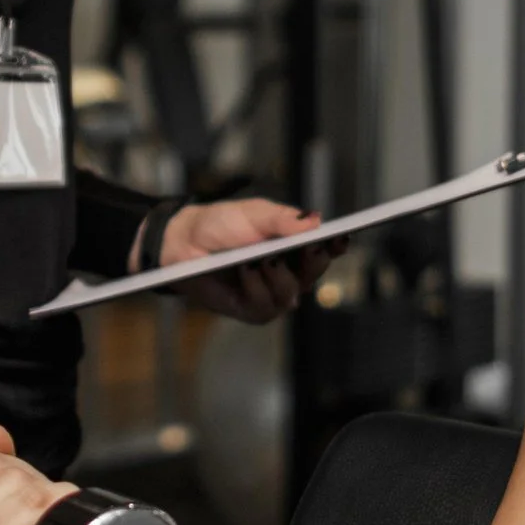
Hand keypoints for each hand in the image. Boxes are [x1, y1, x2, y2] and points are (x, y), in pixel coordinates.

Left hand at [137, 198, 340, 322]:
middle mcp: (289, 272)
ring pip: (291, 292)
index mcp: (295, 246)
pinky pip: (266, 305)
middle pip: (315, 273)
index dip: (336, 245)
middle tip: (308, 248)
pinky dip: (256, 287)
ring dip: (276, 274)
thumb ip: (282, 219)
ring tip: (260, 258)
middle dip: (312, 262)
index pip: (325, 249)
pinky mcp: (253, 311)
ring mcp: (272, 294)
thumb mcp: (253, 213)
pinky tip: (245, 270)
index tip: (340, 238)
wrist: (183, 243)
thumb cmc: (221, 224)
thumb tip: (315, 221)